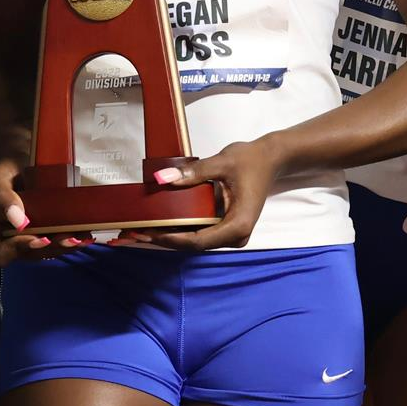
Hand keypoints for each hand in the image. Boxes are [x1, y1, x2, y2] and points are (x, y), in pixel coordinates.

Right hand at [0, 158, 87, 265]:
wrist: (22, 165)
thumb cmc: (5, 174)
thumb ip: (3, 200)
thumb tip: (19, 222)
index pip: (1, 253)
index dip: (20, 250)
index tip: (40, 238)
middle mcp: (11, 242)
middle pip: (30, 254)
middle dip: (52, 248)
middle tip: (70, 238)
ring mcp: (30, 240)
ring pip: (48, 251)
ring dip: (66, 246)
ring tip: (82, 237)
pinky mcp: (46, 234)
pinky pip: (58, 242)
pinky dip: (73, 239)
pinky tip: (86, 234)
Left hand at [131, 138, 278, 252]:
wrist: (271, 160)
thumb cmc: (252, 161)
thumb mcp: (222, 163)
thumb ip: (193, 173)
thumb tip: (163, 179)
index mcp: (238, 225)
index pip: (198, 241)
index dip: (170, 240)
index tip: (147, 233)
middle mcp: (236, 236)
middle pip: (194, 245)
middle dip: (165, 240)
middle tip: (135, 232)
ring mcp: (231, 234)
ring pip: (195, 241)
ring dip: (170, 236)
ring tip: (141, 229)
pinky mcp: (226, 228)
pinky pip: (200, 233)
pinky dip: (180, 229)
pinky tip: (159, 223)